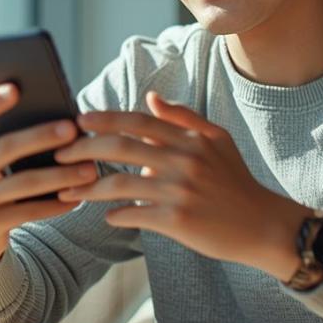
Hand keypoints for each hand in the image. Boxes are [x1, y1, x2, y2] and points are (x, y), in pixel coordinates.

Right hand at [0, 84, 97, 272]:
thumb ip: (11, 140)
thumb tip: (59, 119)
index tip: (16, 88)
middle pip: (4, 149)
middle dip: (40, 137)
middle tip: (72, 129)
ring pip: (22, 183)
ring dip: (60, 175)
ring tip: (89, 168)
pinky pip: (28, 211)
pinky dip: (55, 204)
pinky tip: (78, 196)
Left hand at [54, 91, 311, 278]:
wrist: (263, 225)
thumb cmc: (236, 181)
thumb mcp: (217, 140)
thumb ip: (183, 117)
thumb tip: (150, 97)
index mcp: (190, 138)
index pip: (138, 121)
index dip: (104, 119)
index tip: (78, 120)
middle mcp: (183, 160)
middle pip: (120, 148)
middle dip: (83, 149)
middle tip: (58, 154)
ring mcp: (179, 191)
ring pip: (120, 185)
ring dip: (88, 188)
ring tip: (67, 190)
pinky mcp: (177, 220)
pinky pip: (133, 215)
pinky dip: (115, 215)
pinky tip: (106, 216)